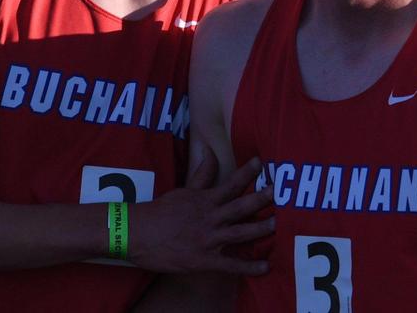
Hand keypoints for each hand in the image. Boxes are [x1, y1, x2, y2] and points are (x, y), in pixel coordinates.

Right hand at [128, 151, 274, 274]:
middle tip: (279, 193)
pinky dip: (248, 266)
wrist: (137, 234)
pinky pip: (230, 264)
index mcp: (205, 200)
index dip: (247, 173)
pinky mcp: (204, 259)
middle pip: (241, 206)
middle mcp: (210, 217)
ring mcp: (208, 239)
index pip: (231, 183)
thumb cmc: (160, 211)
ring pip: (240, 232)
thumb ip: (202, 173)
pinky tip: (264, 267)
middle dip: (261, 199)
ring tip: (278, 225)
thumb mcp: (183, 190)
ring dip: (260, 229)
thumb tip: (211, 150)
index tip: (262, 163)